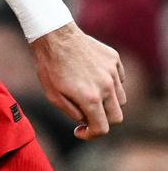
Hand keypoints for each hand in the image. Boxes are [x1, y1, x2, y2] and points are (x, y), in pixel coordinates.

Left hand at [30, 23, 125, 139]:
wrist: (54, 35)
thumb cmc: (49, 66)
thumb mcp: (52, 94)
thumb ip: (71, 112)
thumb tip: (85, 120)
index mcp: (90, 98)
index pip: (102, 128)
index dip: (91, 134)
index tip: (80, 131)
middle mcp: (106, 87)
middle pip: (117, 117)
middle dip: (102, 120)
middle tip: (88, 115)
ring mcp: (112, 72)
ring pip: (121, 99)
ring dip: (108, 102)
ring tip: (89, 94)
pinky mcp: (114, 60)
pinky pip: (119, 79)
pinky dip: (110, 84)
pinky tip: (93, 77)